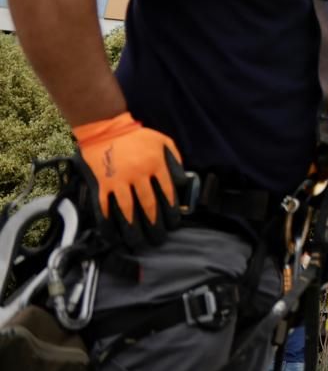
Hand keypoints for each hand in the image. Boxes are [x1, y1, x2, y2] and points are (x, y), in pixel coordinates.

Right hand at [72, 112, 185, 248]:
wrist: (107, 128)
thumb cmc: (138, 136)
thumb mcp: (163, 141)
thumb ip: (174, 160)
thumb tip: (183, 181)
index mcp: (155, 164)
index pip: (167, 192)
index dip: (171, 210)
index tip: (174, 223)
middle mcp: (138, 174)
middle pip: (149, 205)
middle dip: (155, 224)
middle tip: (159, 239)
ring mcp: (118, 180)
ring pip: (128, 210)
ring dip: (134, 228)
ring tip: (139, 242)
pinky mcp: (101, 184)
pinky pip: (104, 207)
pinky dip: (108, 223)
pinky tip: (113, 235)